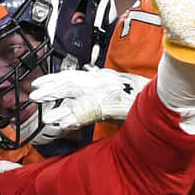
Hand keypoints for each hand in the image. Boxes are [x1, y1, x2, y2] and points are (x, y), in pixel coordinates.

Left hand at [26, 68, 149, 143]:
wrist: (160, 96)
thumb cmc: (139, 92)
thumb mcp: (117, 80)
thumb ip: (101, 77)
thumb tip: (88, 70)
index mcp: (100, 77)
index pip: (72, 75)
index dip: (54, 79)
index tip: (38, 83)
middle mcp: (101, 81)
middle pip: (70, 82)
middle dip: (51, 89)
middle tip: (34, 95)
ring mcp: (106, 92)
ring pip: (76, 95)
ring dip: (59, 102)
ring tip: (43, 110)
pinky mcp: (112, 105)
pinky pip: (89, 112)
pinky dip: (75, 118)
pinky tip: (62, 124)